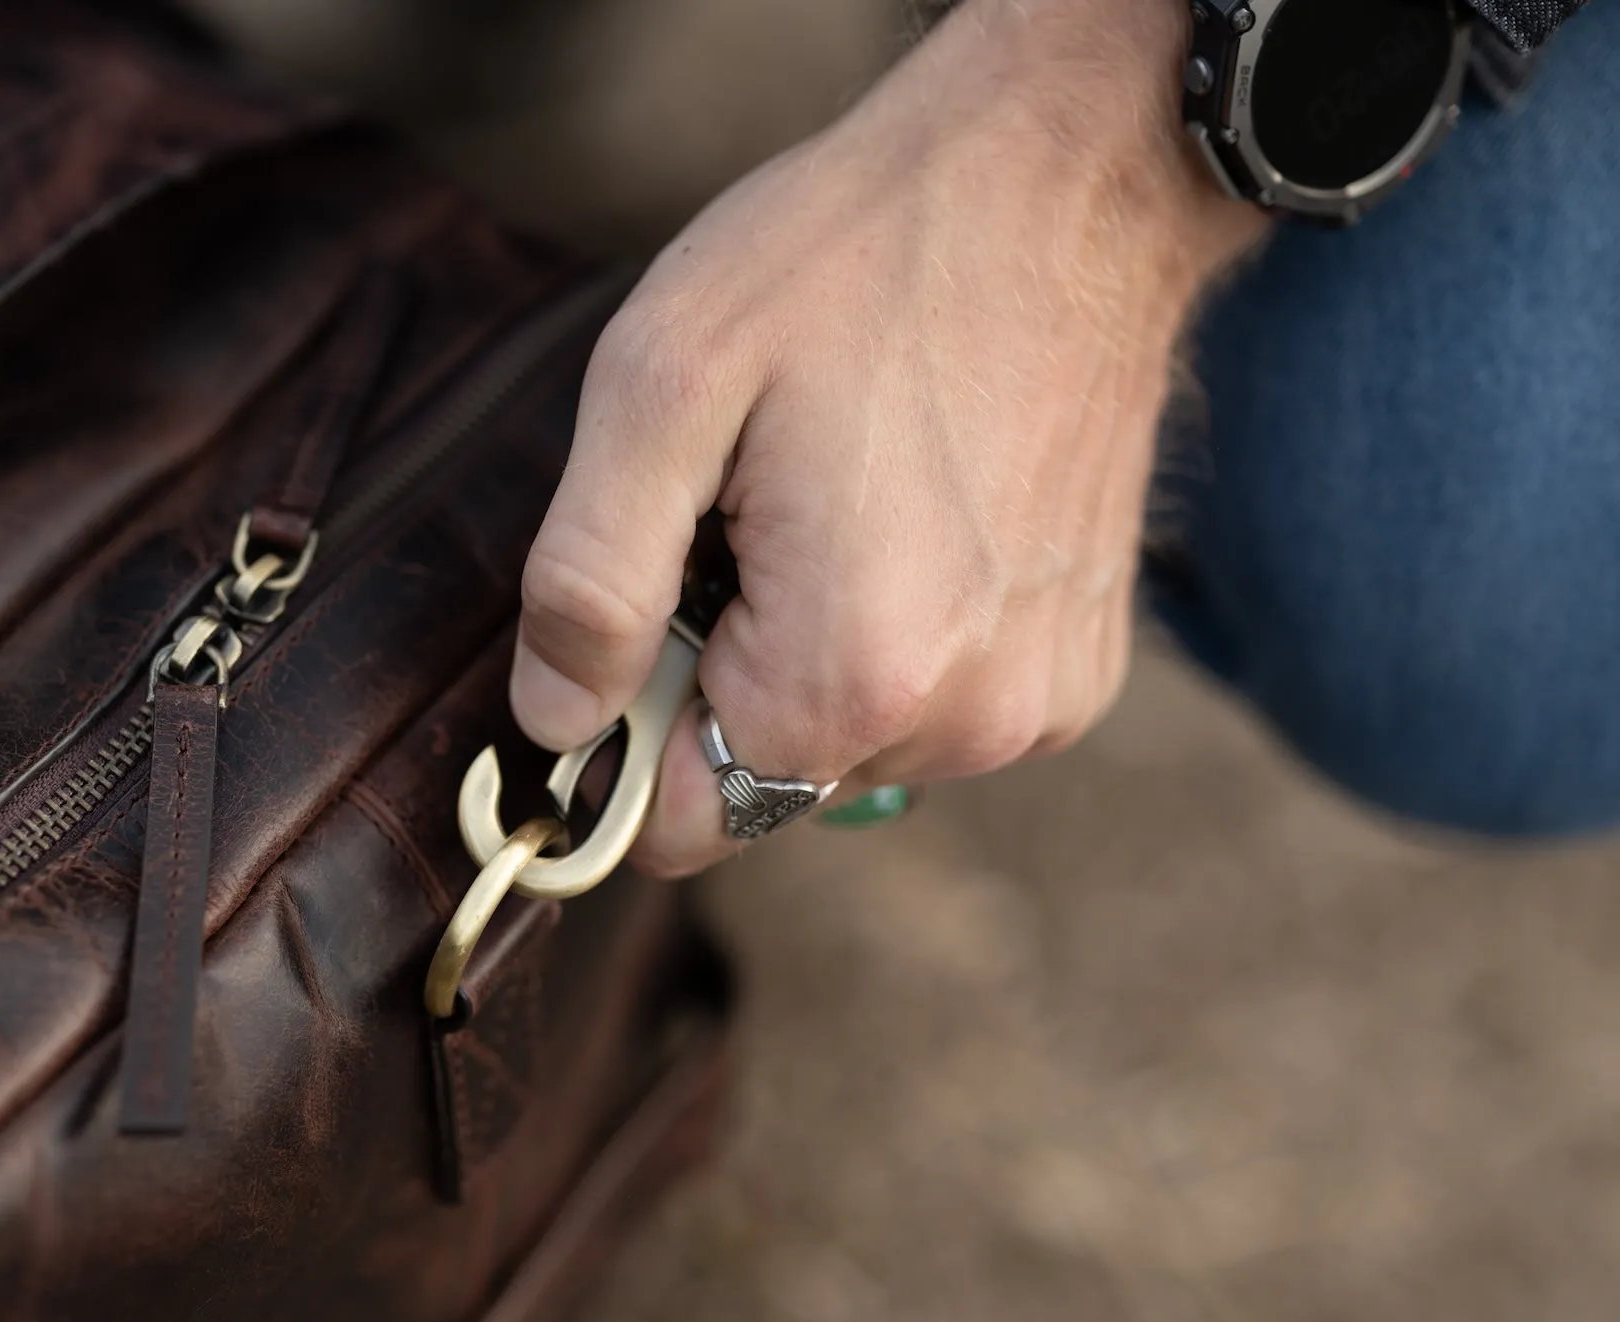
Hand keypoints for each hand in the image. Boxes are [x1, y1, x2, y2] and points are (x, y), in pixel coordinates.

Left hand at [510, 0, 1267, 876]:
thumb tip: (558, 725)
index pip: (678, 826)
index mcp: (852, 674)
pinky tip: (912, 522)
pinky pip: (937, 709)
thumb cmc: (862, 258)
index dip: (622, 741)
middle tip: (744, 523)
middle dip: (718, 680)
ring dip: (809, 659)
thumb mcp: (665, 384)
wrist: (1069, 179)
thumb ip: (590, 580)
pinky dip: (898, 643)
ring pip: (849, 749)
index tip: (630, 627)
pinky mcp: (1081, 667)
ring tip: (838, 505)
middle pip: (762, 785)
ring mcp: (1037, 702)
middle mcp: (965, 722)